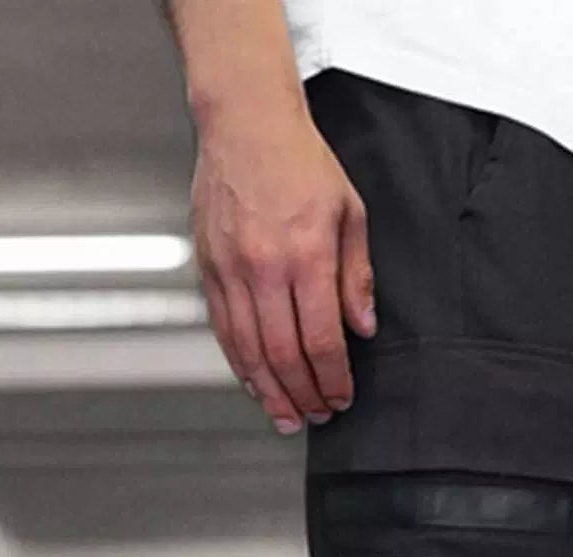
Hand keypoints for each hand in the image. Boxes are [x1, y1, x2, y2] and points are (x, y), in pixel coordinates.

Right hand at [192, 102, 376, 435]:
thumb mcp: (349, 212)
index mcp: (305, 254)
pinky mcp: (208, 270)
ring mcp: (230, 271)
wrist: (245, 124)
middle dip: (304, 394)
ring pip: (249, 352)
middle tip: (318, 416)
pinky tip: (256, 385)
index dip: (333, 378)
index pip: (322, 338)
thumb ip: (357, 275)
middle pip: (284, 355)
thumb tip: (363, 328)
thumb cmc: (300, 162)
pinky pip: (225, 332)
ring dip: (270, 393)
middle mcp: (264, 268)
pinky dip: (241, 366)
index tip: (342, 397)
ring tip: (288, 417)